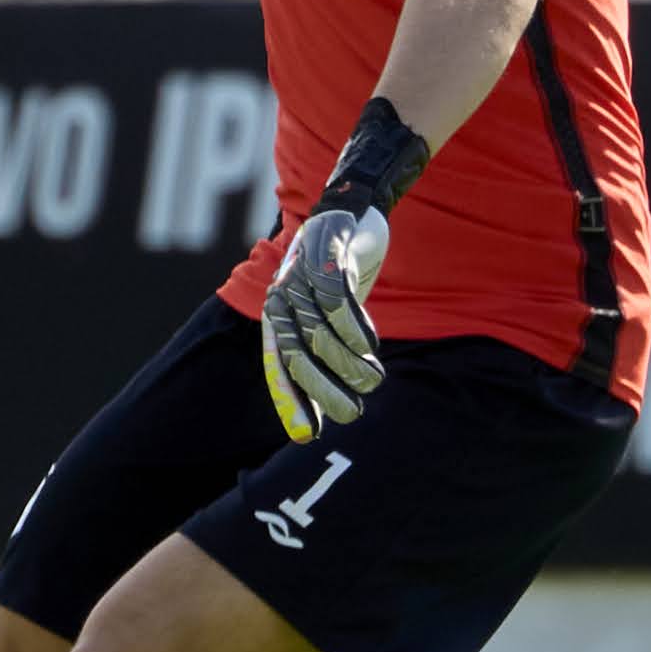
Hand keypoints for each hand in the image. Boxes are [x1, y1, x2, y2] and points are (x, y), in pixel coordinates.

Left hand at [259, 205, 391, 441]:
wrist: (351, 215)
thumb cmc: (338, 279)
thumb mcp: (326, 319)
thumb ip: (322, 357)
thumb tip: (323, 416)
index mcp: (278, 316)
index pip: (279, 366)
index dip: (290, 401)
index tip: (305, 436)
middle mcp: (282, 296)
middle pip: (299, 353)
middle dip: (325, 389)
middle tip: (351, 413)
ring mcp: (300, 274)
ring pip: (322, 332)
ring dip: (350, 362)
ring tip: (372, 378)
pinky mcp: (325, 254)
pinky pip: (338, 300)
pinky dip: (356, 328)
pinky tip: (370, 344)